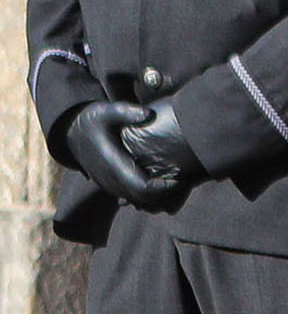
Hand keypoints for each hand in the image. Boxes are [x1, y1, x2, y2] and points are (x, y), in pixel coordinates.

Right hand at [61, 102, 187, 208]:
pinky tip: (168, 185)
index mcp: (112, 165)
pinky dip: (152, 197)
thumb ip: (126, 111)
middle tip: (189, 182)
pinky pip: (135, 199)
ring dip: (161, 198)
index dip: (164, 188)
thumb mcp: (105, 110)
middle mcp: (111, 180)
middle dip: (168, 195)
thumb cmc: (92, 119)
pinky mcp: (114, 185)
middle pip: (144, 199)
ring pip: (140, 202)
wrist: (71, 133)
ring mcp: (111, 185)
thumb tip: (149, 114)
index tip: (182, 179)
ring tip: (182, 184)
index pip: (142, 187)